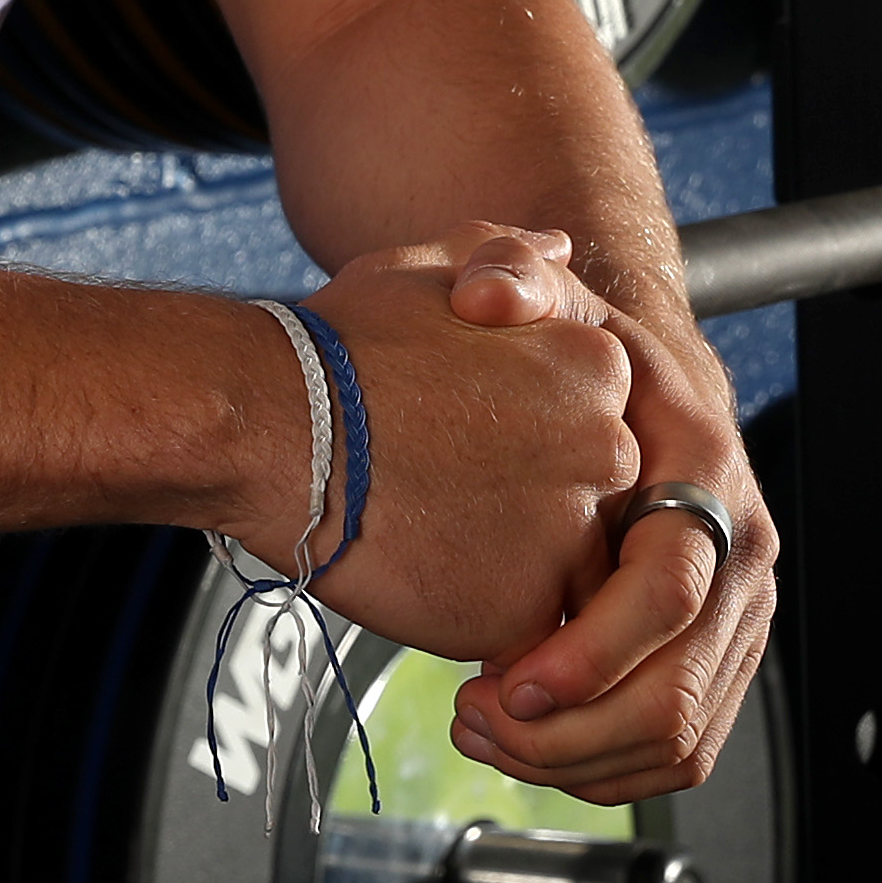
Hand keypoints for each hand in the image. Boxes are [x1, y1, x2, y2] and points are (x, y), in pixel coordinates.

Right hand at [259, 232, 642, 662]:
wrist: (272, 423)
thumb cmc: (342, 343)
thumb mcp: (433, 267)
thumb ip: (512, 259)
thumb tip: (562, 251)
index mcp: (600, 364)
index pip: (599, 427)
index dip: (528, 443)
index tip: (467, 443)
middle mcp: (609, 447)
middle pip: (595, 505)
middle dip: (528, 510)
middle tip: (442, 492)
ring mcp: (573, 532)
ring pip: (566, 575)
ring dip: (508, 567)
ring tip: (428, 534)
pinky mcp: (527, 608)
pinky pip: (524, 631)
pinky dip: (478, 617)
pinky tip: (420, 571)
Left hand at [445, 278, 776, 806]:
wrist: (629, 380)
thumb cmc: (580, 348)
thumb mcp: (543, 295)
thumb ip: (511, 274)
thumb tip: (489, 289)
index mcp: (707, 474)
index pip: (669, 590)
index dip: (588, 650)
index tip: (505, 680)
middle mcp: (740, 557)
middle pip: (677, 692)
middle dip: (570, 730)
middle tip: (476, 720)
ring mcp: (735, 618)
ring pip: (680, 738)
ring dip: (576, 759)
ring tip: (484, 730)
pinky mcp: (714, 661)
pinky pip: (678, 750)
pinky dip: (601, 766)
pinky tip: (526, 739)